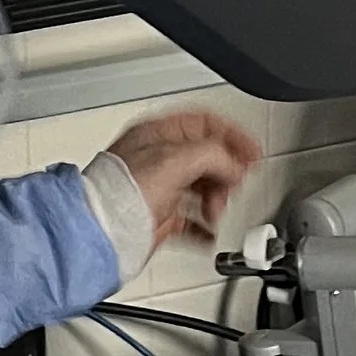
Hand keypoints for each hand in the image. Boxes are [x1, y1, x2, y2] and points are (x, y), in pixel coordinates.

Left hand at [106, 109, 261, 249]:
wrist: (103, 232)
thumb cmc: (121, 192)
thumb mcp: (175, 160)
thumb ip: (213, 155)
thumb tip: (234, 167)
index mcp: (156, 134)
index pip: (203, 123)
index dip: (232, 134)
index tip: (252, 151)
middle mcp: (157, 159)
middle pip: (206, 157)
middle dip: (226, 172)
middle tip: (236, 183)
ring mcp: (158, 188)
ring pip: (201, 188)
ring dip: (216, 199)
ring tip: (217, 210)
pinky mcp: (158, 217)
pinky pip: (191, 219)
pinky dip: (204, 226)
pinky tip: (209, 231)